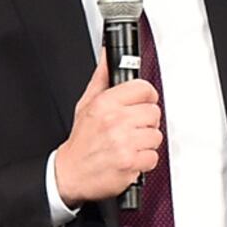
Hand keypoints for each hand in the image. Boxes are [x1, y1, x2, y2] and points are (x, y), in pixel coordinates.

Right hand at [48, 59, 161, 204]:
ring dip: (145, 143)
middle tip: (132, 129)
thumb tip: (108, 54)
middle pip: (154, 112)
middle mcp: (115, 121)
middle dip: (145, 122)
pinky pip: (153, 157)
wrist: (71, 173)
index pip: (144, 89)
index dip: (146, 97)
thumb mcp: (86, 103)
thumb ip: (102, 77)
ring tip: (129, 144)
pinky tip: (130, 158)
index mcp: (105, 103)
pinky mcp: (130, 163)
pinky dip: (144, 161)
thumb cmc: (81, 141)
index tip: (142, 104)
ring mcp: (124, 143)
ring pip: (156, 136)